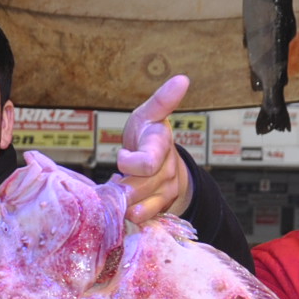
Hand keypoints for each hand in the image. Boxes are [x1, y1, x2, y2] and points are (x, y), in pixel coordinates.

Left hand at [114, 75, 193, 224]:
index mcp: (162, 146)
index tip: (122, 156)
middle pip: (138, 188)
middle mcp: (167, 171)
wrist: (162, 160)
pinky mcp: (162, 209)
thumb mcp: (149, 115)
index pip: (147, 162)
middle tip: (115, 180)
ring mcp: (166, 192)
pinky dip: (130, 215)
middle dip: (122, 186)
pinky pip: (144, 219)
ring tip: (118, 191)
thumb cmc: (149, 135)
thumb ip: (162, 100)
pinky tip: (124, 206)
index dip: (129, 163)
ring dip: (124, 203)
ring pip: (141, 208)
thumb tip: (183, 79)